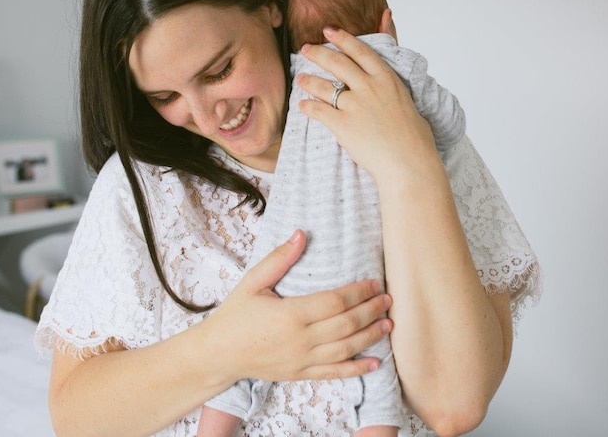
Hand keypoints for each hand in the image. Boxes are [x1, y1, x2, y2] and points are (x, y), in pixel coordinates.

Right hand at [207, 229, 392, 382]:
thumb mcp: (253, 282)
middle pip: (345, 325)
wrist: (218, 354)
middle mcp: (300, 339)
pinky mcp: (300, 374)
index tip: (374, 283)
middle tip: (388, 300)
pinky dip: (357, 369)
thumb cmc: (235, 315)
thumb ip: (279, 259)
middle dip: (370, 311)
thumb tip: (301, 234)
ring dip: (370, 336)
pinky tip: (375, 363)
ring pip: (345, 349)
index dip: (357, 292)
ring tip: (388, 324)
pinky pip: (334, 373)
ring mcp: (302, 360)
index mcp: (290, 314)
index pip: (334, 302)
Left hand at [296, 27, 438, 183]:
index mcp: (387, 79)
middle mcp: (369, 87)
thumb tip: (390, 79)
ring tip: (300, 77)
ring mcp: (354, 105)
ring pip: (324, 86)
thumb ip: (393, 83)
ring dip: (309, 80)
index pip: (361, 51)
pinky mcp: (342, 125)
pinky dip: (307, 107)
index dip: (343, 38)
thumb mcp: (408, 100)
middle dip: (318, 53)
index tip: (329, 31)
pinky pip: (318, 111)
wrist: (409, 162)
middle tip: (305, 48)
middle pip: (337, 63)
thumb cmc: (415, 138)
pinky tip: (302, 105)